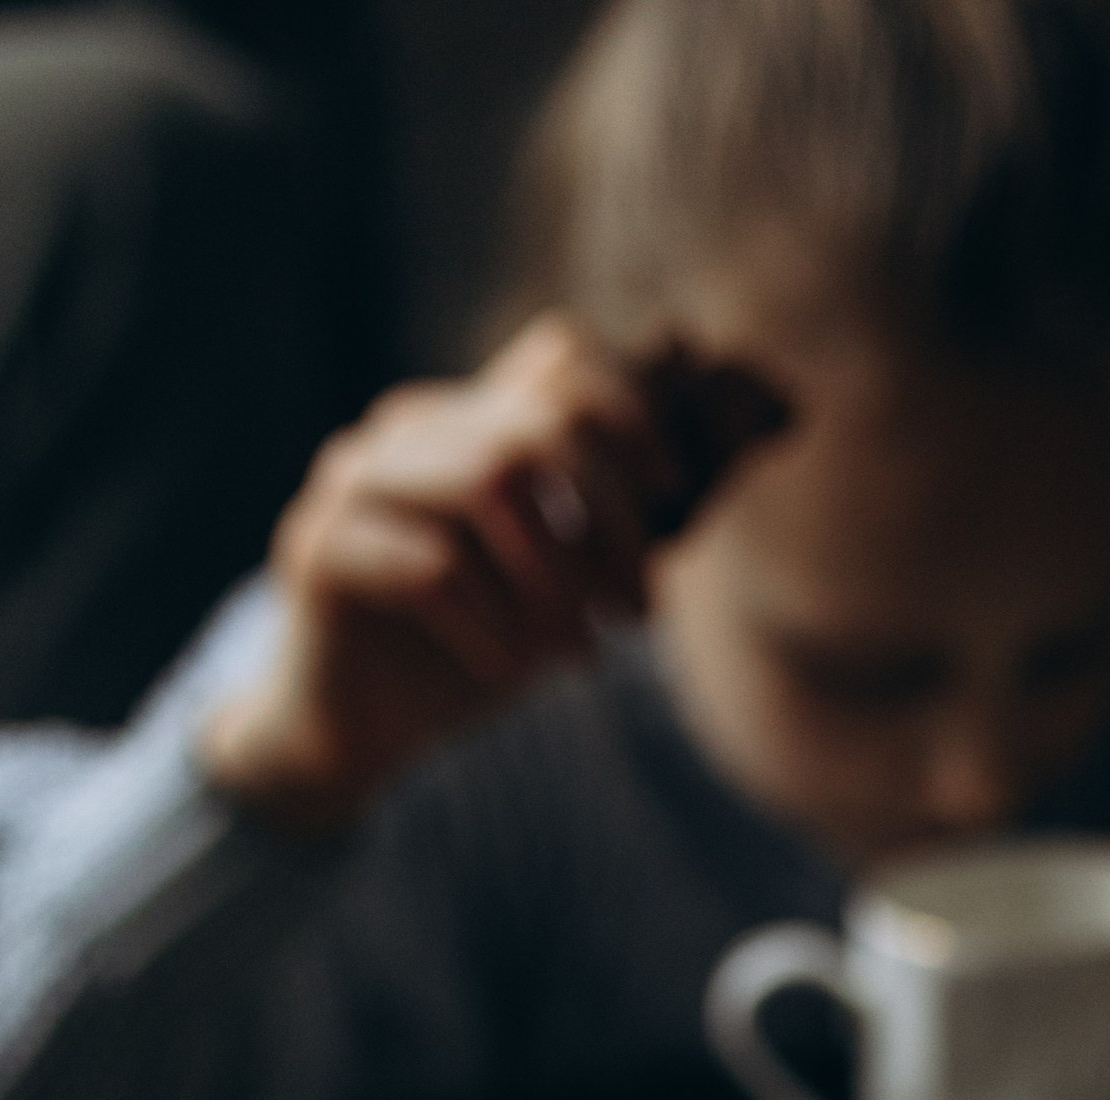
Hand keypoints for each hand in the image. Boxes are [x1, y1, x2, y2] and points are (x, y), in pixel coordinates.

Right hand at [200, 316, 787, 837]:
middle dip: (608, 521)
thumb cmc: (477, 650)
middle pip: (537, 425)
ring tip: (583, 654)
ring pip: (485, 484)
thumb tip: (787, 404)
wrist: (354, 732)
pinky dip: (497, 628)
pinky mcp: (322, 551)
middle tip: (640, 613)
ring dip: (556, 581)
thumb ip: (667, 505)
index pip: (564, 357)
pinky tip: (520, 673)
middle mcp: (408, 429)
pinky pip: (434, 567)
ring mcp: (355, 481)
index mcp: (471, 418)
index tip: (674, 500)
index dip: (637, 414)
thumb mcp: (584, 583)